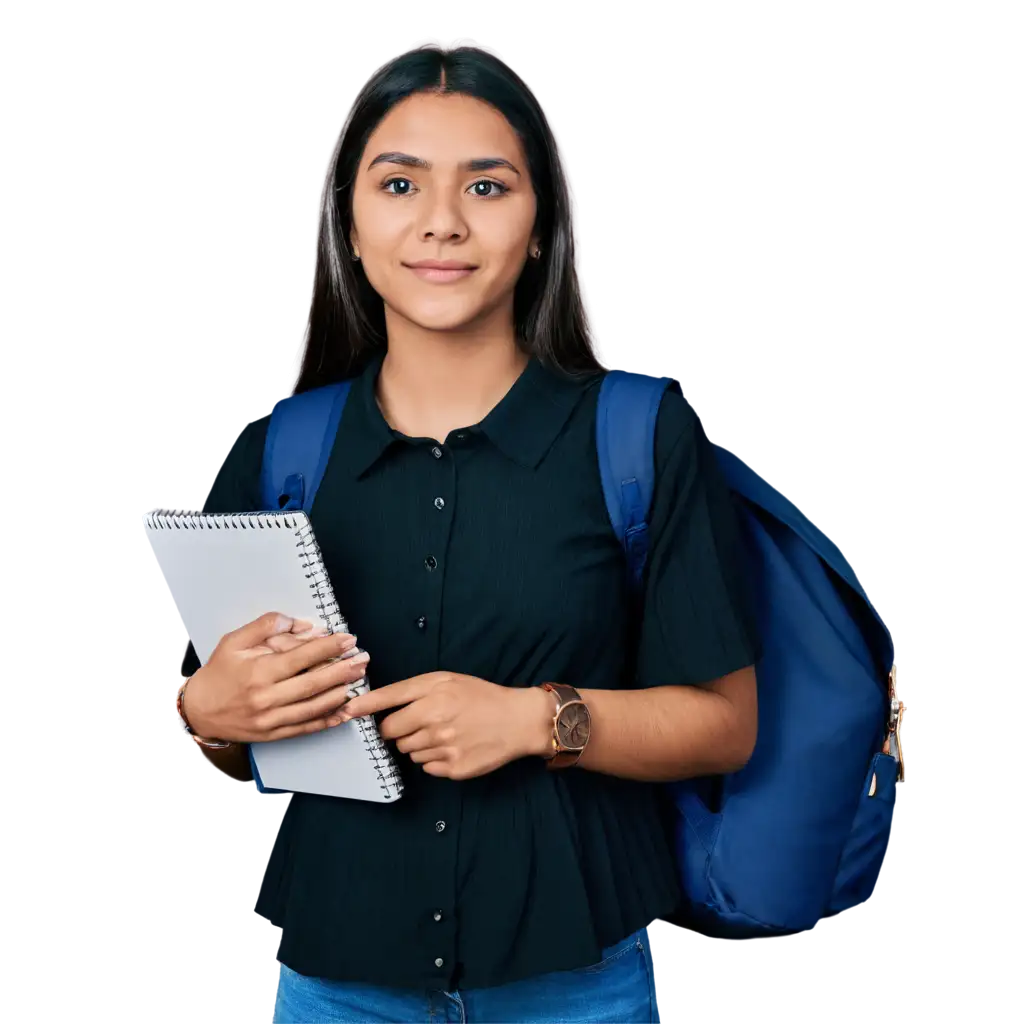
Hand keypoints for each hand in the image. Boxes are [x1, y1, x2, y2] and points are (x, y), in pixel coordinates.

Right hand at [178, 611, 371, 743]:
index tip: (347, 639)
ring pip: (313, 707)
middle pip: (313, 683)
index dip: (328, 648)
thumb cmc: (218, 673)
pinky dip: (327, 720)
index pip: (301, 657)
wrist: (198, 711)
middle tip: (363, 659)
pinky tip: (344, 712)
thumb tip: (297, 622)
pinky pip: (305, 728)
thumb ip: (264, 627)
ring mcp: (270, 719)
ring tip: (359, 680)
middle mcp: (266, 697)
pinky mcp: (273, 735)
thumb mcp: (234, 642)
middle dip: (342, 670)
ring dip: (340, 694)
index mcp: (258, 671)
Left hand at [340, 672, 551, 779]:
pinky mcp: (453, 769)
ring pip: (409, 752)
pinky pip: (426, 767)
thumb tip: (374, 704)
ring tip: (443, 732)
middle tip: (419, 721)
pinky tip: (452, 746)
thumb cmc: (480, 696)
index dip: (363, 707)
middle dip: (398, 729)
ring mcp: (444, 748)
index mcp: (433, 697)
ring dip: (418, 744)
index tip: (346, 711)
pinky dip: (434, 759)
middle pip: (392, 733)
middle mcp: (435, 722)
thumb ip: (410, 689)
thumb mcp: (446, 680)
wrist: (517, 720)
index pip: (387, 705)